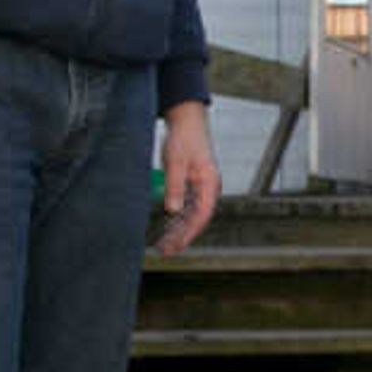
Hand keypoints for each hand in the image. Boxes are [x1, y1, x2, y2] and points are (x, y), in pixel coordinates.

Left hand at [151, 103, 219, 253]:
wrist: (186, 120)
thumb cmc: (183, 138)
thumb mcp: (176, 162)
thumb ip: (174, 186)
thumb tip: (172, 210)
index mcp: (209, 183)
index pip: (202, 215)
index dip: (189, 233)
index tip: (176, 245)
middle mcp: (208, 188)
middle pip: (196, 219)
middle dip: (181, 236)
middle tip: (165, 251)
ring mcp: (200, 188)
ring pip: (190, 216)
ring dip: (177, 230)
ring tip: (162, 245)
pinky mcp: (192, 185)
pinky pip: (185, 208)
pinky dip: (176, 220)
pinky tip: (165, 229)